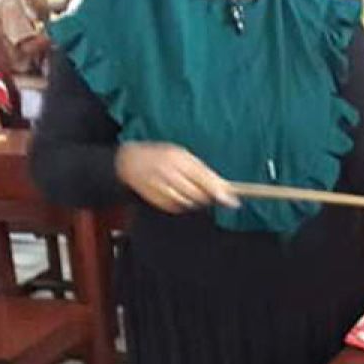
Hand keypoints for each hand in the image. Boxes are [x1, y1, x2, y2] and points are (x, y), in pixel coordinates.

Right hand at [115, 143, 238, 213]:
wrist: (129, 162)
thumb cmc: (161, 156)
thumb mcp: (183, 155)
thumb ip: (203, 171)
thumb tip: (224, 187)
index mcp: (178, 159)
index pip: (203, 179)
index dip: (219, 192)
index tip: (233, 202)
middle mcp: (169, 174)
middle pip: (198, 194)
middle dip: (209, 196)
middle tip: (215, 194)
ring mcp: (161, 189)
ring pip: (189, 203)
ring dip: (197, 200)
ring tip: (190, 188)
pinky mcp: (157, 201)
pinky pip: (178, 208)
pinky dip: (184, 203)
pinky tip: (179, 193)